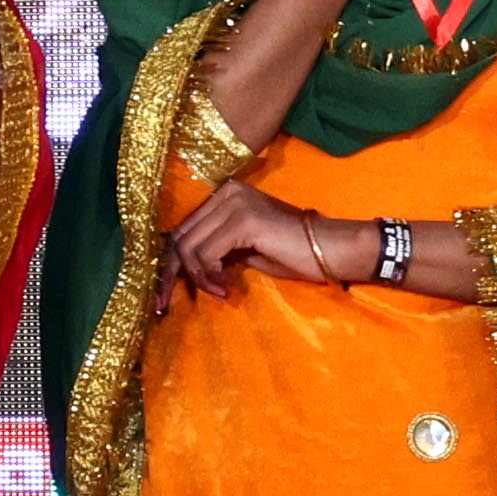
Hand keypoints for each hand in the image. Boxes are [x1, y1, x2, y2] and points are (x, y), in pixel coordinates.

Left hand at [165, 183, 348, 289]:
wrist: (332, 249)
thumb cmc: (294, 253)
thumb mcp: (244, 249)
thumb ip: (215, 248)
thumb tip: (182, 266)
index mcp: (225, 194)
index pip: (184, 228)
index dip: (170, 263)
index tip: (164, 293)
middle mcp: (226, 192)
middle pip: (179, 236)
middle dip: (170, 274)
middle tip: (168, 303)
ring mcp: (234, 203)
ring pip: (189, 247)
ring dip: (198, 278)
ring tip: (220, 292)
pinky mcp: (243, 221)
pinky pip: (207, 254)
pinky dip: (209, 276)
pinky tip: (226, 288)